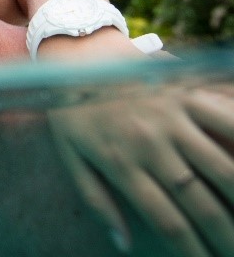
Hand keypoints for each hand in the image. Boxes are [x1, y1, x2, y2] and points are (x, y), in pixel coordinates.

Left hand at [41, 30, 233, 255]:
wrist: (76, 50)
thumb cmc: (70, 107)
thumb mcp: (69, 154)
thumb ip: (96, 200)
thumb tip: (122, 243)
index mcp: (121, 162)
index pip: (166, 218)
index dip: (191, 249)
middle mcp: (150, 142)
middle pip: (198, 200)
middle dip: (222, 233)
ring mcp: (171, 116)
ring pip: (220, 165)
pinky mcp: (185, 92)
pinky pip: (223, 117)